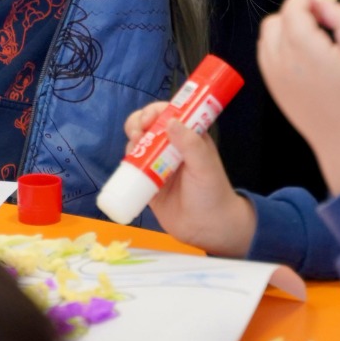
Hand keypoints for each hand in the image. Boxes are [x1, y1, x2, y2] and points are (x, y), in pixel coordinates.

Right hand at [122, 101, 255, 256]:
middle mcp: (172, 148)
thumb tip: (171, 121)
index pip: (171, 114)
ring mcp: (158, 165)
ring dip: (132, 140)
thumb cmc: (212, 193)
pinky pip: (133, 169)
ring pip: (139, 144)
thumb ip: (191, 144)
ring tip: (133, 146)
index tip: (149, 118)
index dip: (157, 111)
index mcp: (189, 138)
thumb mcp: (205, 167)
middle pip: (150, 126)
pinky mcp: (148, 183)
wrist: (207, 229)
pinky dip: (127, 162)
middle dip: (138, 123)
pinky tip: (127, 163)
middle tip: (137, 132)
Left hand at [257, 0, 339, 194]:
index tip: (328, 9)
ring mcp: (270, 71)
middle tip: (323, 28)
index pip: (293, 4)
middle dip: (299, 14)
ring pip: (269, 33)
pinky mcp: (270, 82)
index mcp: (302, 46)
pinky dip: (280, 45)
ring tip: (313, 43)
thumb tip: (322, 2)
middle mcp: (279, 57)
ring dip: (287, 29)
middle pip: (278, 16)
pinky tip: (302, 58)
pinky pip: (266, 51)